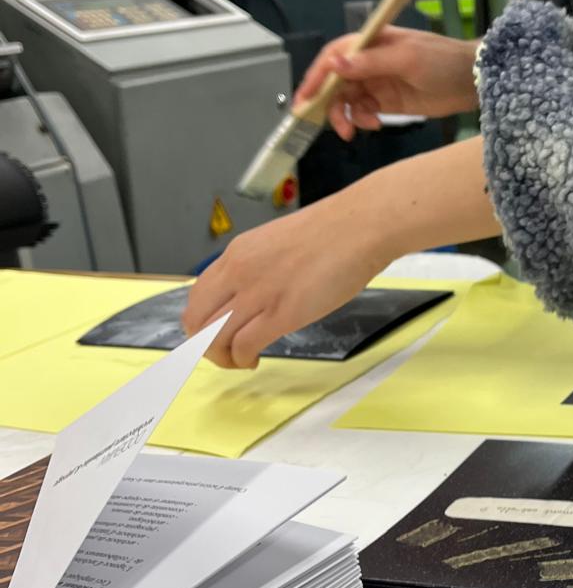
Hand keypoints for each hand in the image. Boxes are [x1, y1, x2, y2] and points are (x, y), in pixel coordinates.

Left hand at [181, 183, 389, 369]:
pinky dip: (243, 359)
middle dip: (204, 346)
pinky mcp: (282, 313)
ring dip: (222, 358)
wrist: (360, 226)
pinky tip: (255, 359)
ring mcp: (258, 293)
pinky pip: (244, 345)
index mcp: (237, 254)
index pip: (197, 296)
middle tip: (225, 354)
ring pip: (213, 337)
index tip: (216, 334)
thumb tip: (257, 295)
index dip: (200, 323)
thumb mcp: (278, 244)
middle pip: (196, 320)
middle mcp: (239, 273)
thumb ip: (260, 268)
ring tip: (241, 360)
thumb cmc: (334, 234)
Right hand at [296, 27, 479, 140]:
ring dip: (345, 115)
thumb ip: (370, 63)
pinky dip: (362, 120)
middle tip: (329, 124)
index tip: (304, 99)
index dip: (316, 76)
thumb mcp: (407, 59)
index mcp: (370, 42)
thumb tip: (334, 63)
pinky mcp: (386, 102)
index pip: (333, 56)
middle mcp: (368, 61)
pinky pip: (362, 111)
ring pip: (347, 99)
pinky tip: (374, 124)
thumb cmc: (441, 60)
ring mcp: (376, 82)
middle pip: (335, 81)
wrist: (471, 81)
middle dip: (328, 103)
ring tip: (353, 131)